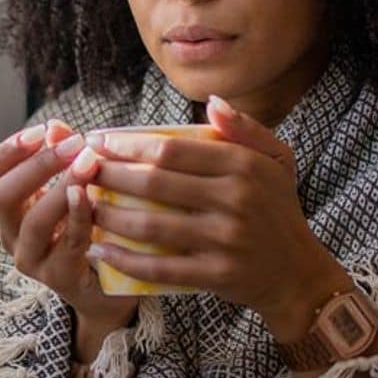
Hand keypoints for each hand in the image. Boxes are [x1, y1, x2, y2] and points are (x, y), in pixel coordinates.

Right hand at [0, 118, 138, 336]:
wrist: (106, 287)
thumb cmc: (88, 228)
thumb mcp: (74, 187)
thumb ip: (64, 157)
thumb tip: (56, 128)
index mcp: (9, 208)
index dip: (6, 151)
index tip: (38, 132)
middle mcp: (12, 234)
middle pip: (0, 196)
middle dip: (36, 165)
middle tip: (73, 145)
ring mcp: (33, 259)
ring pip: (33, 222)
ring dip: (60, 187)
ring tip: (88, 163)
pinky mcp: (60, 277)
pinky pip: (67, 244)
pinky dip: (79, 216)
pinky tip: (91, 195)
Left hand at [85, 96, 342, 323]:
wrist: (297, 274)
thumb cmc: (277, 209)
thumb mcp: (277, 160)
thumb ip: (245, 129)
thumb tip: (212, 102)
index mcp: (243, 166)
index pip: (172, 150)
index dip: (128, 145)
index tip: (97, 143)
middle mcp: (235, 200)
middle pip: (154, 183)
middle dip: (109, 176)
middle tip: (80, 172)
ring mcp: (225, 239)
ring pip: (150, 225)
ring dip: (109, 216)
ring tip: (83, 208)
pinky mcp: (216, 275)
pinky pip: (159, 268)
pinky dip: (123, 260)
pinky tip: (97, 250)